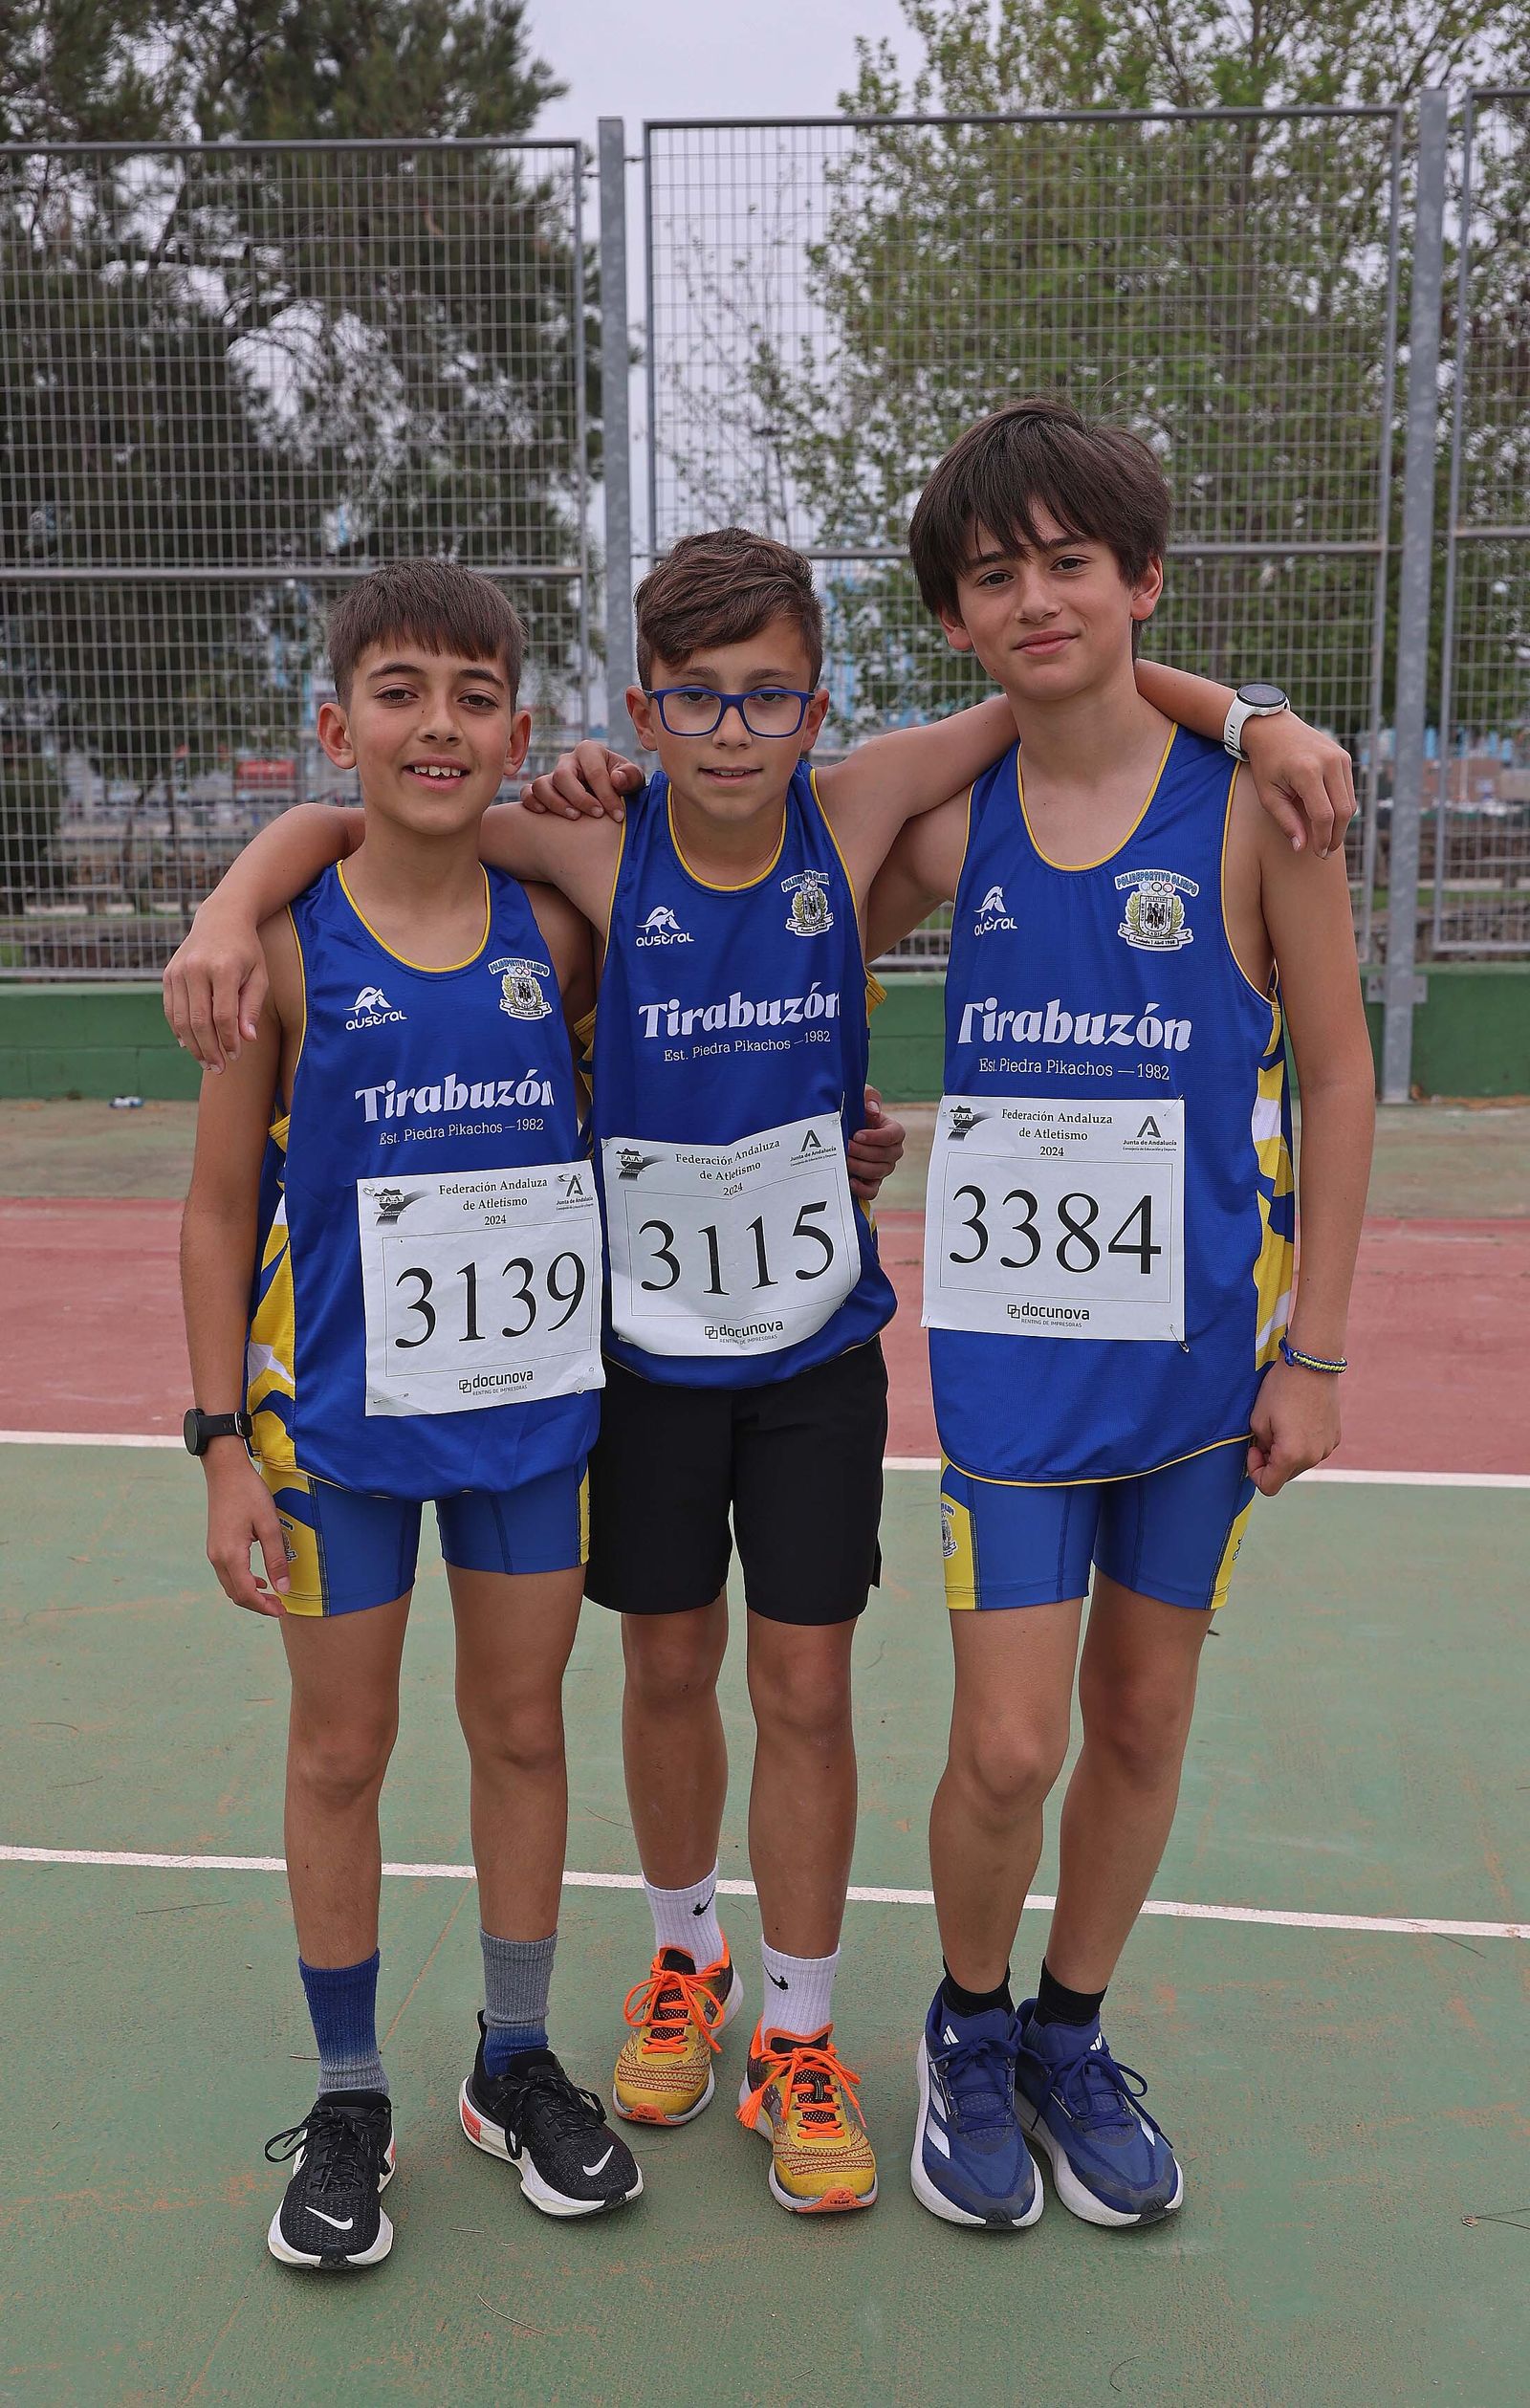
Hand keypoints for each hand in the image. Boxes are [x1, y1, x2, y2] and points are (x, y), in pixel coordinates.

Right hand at [164, 904, 266, 1071]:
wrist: (221, 919)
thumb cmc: (246, 951)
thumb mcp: (259, 975)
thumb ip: (252, 1007)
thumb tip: (247, 1039)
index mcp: (223, 968)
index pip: (223, 1016)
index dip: (228, 1040)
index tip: (235, 1056)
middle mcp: (196, 969)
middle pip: (199, 1021)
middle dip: (208, 1049)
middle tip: (218, 1069)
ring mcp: (178, 971)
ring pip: (180, 1019)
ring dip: (192, 1045)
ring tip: (205, 1062)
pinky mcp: (168, 974)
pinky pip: (170, 1009)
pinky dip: (178, 1030)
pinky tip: (189, 1044)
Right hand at [204, 1447, 291, 1615]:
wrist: (225, 1471)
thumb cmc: (249, 1493)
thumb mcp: (269, 1525)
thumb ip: (276, 1559)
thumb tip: (283, 1589)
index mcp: (230, 1554)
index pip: (246, 1593)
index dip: (264, 1606)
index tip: (282, 1610)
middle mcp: (217, 1557)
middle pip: (236, 1594)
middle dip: (258, 1605)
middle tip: (281, 1607)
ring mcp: (213, 1552)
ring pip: (230, 1586)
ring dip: (250, 1595)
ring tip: (273, 1597)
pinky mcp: (215, 1546)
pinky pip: (228, 1574)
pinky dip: (243, 1583)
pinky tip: (259, 1580)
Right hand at [519, 742, 642, 820]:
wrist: (609, 797)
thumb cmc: (623, 786)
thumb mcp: (633, 779)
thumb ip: (630, 776)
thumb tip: (616, 779)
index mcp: (589, 751)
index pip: (594, 772)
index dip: (606, 795)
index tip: (618, 815)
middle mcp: (567, 761)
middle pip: (563, 775)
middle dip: (580, 797)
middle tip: (597, 814)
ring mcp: (552, 775)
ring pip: (541, 784)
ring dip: (555, 802)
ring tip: (574, 817)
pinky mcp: (541, 790)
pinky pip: (528, 793)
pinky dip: (531, 802)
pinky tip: (544, 814)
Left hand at [847, 1086, 905, 1200]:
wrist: (842, 1131)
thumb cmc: (855, 1112)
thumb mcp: (861, 1097)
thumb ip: (869, 1097)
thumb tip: (872, 1110)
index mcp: (893, 1131)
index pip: (895, 1135)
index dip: (877, 1137)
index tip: (857, 1135)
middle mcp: (892, 1151)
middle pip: (886, 1155)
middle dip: (864, 1152)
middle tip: (846, 1147)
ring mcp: (883, 1168)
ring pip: (878, 1172)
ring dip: (860, 1167)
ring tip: (844, 1160)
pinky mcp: (872, 1182)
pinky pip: (872, 1191)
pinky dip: (862, 1189)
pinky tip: (850, 1180)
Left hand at [1241, 715, 1356, 860]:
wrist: (1273, 728)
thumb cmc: (1266, 763)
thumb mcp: (1268, 795)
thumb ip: (1286, 821)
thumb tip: (1302, 847)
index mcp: (1307, 771)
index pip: (1323, 814)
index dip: (1323, 838)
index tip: (1318, 853)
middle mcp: (1329, 762)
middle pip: (1343, 810)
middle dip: (1336, 835)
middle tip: (1326, 851)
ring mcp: (1340, 757)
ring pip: (1350, 801)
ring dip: (1341, 824)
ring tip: (1327, 837)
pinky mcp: (1344, 757)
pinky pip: (1348, 790)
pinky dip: (1342, 807)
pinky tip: (1329, 819)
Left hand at [1246, 1357, 1342, 1495]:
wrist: (1312, 1364)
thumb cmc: (1280, 1389)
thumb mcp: (1258, 1419)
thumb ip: (1260, 1445)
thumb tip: (1267, 1454)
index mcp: (1291, 1455)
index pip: (1269, 1486)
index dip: (1255, 1471)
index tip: (1253, 1449)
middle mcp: (1313, 1457)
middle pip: (1285, 1475)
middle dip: (1271, 1461)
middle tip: (1264, 1435)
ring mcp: (1327, 1448)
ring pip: (1300, 1463)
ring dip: (1287, 1453)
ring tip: (1282, 1424)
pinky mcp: (1335, 1437)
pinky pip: (1314, 1450)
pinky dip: (1303, 1443)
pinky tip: (1298, 1420)